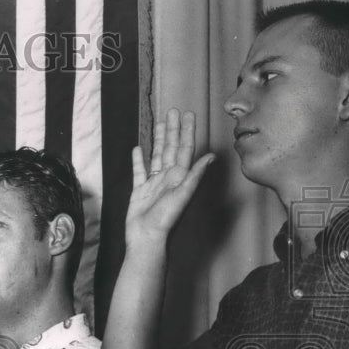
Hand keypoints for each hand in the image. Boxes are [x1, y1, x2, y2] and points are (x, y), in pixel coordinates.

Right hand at [125, 108, 213, 247]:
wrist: (146, 237)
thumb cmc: (166, 219)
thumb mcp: (183, 195)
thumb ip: (195, 174)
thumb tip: (211, 156)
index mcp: (180, 176)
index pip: (184, 148)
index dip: (186, 131)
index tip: (187, 114)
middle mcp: (169, 177)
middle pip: (171, 147)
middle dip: (172, 129)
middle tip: (173, 111)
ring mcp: (154, 183)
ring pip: (157, 155)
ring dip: (158, 139)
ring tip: (158, 123)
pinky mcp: (140, 190)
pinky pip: (139, 171)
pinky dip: (138, 160)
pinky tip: (137, 149)